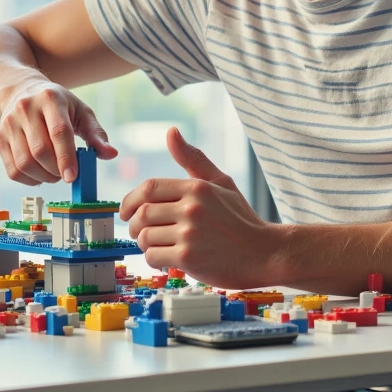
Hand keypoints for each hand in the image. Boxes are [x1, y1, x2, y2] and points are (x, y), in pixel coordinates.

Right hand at [0, 78, 116, 185]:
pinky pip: (13, 171)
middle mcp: (25, 109)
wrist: (20, 90)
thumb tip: (110, 154)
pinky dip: (29, 180)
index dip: (66, 158)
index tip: (72, 177)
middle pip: (40, 150)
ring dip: (44, 177)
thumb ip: (96, 134)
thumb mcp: (80, 111)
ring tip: (54, 174)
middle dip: (56, 170)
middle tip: (67, 174)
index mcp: (50, 99)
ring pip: (24, 163)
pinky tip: (40, 174)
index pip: (59, 132)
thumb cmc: (58, 104)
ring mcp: (9, 124)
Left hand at [121, 127, 274, 286]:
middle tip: (139, 232)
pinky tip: (166, 259)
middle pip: (142, 213)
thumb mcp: (222, 183)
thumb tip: (171, 132)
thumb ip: (194, 159)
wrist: (265, 254)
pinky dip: (154, 259)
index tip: (126, 211)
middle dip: (134, 225)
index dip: (130, 200)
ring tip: (158, 245)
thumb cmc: (240, 219)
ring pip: (145, 237)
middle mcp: (192, 208)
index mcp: (197, 188)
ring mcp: (190, 234)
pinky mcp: (188, 258)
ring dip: (145, 244)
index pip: (149, 188)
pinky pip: (153, 256)